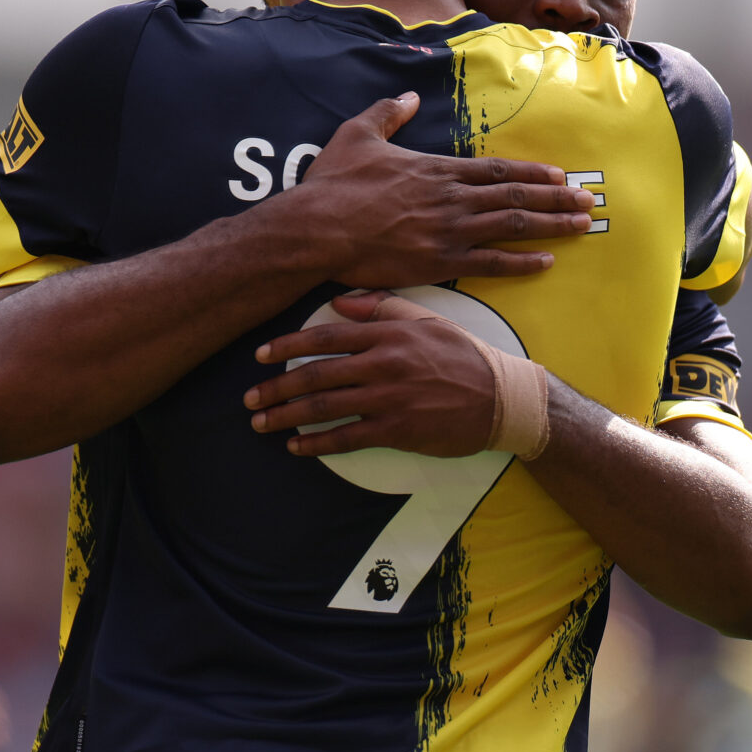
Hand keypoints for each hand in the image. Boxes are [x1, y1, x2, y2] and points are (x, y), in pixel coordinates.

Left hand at [244, 291, 498, 457]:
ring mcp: (389, 399)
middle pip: (317, 375)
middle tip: (250, 397)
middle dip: (277, 387)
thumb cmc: (463, 356)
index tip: (261, 354)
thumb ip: (383, 309)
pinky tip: (296, 447)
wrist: (500, 398)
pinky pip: (348, 439)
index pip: (327, 337)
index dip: (288, 345)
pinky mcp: (398, 430)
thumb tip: (342, 303)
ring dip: (287, 417)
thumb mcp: (427, 321)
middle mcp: (384, 365)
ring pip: (325, 408)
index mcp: (388, 334)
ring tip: (262, 423)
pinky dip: (317, 444)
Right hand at [291, 94, 593, 288]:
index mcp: (437, 169)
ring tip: (580, 226)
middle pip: (515, 196)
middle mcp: (452, 198)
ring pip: (513, 226)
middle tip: (587, 202)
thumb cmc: (335, 185)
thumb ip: (389, 113)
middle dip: (555, 199)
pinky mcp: (440, 261)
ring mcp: (450, 231)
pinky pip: (492, 262)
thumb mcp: (358, 134)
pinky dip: (521, 262)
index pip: (497, 170)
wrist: (319, 228)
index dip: (531, 174)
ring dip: (551, 226)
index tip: (558, 176)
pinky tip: (546, 262)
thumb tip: (410, 96)